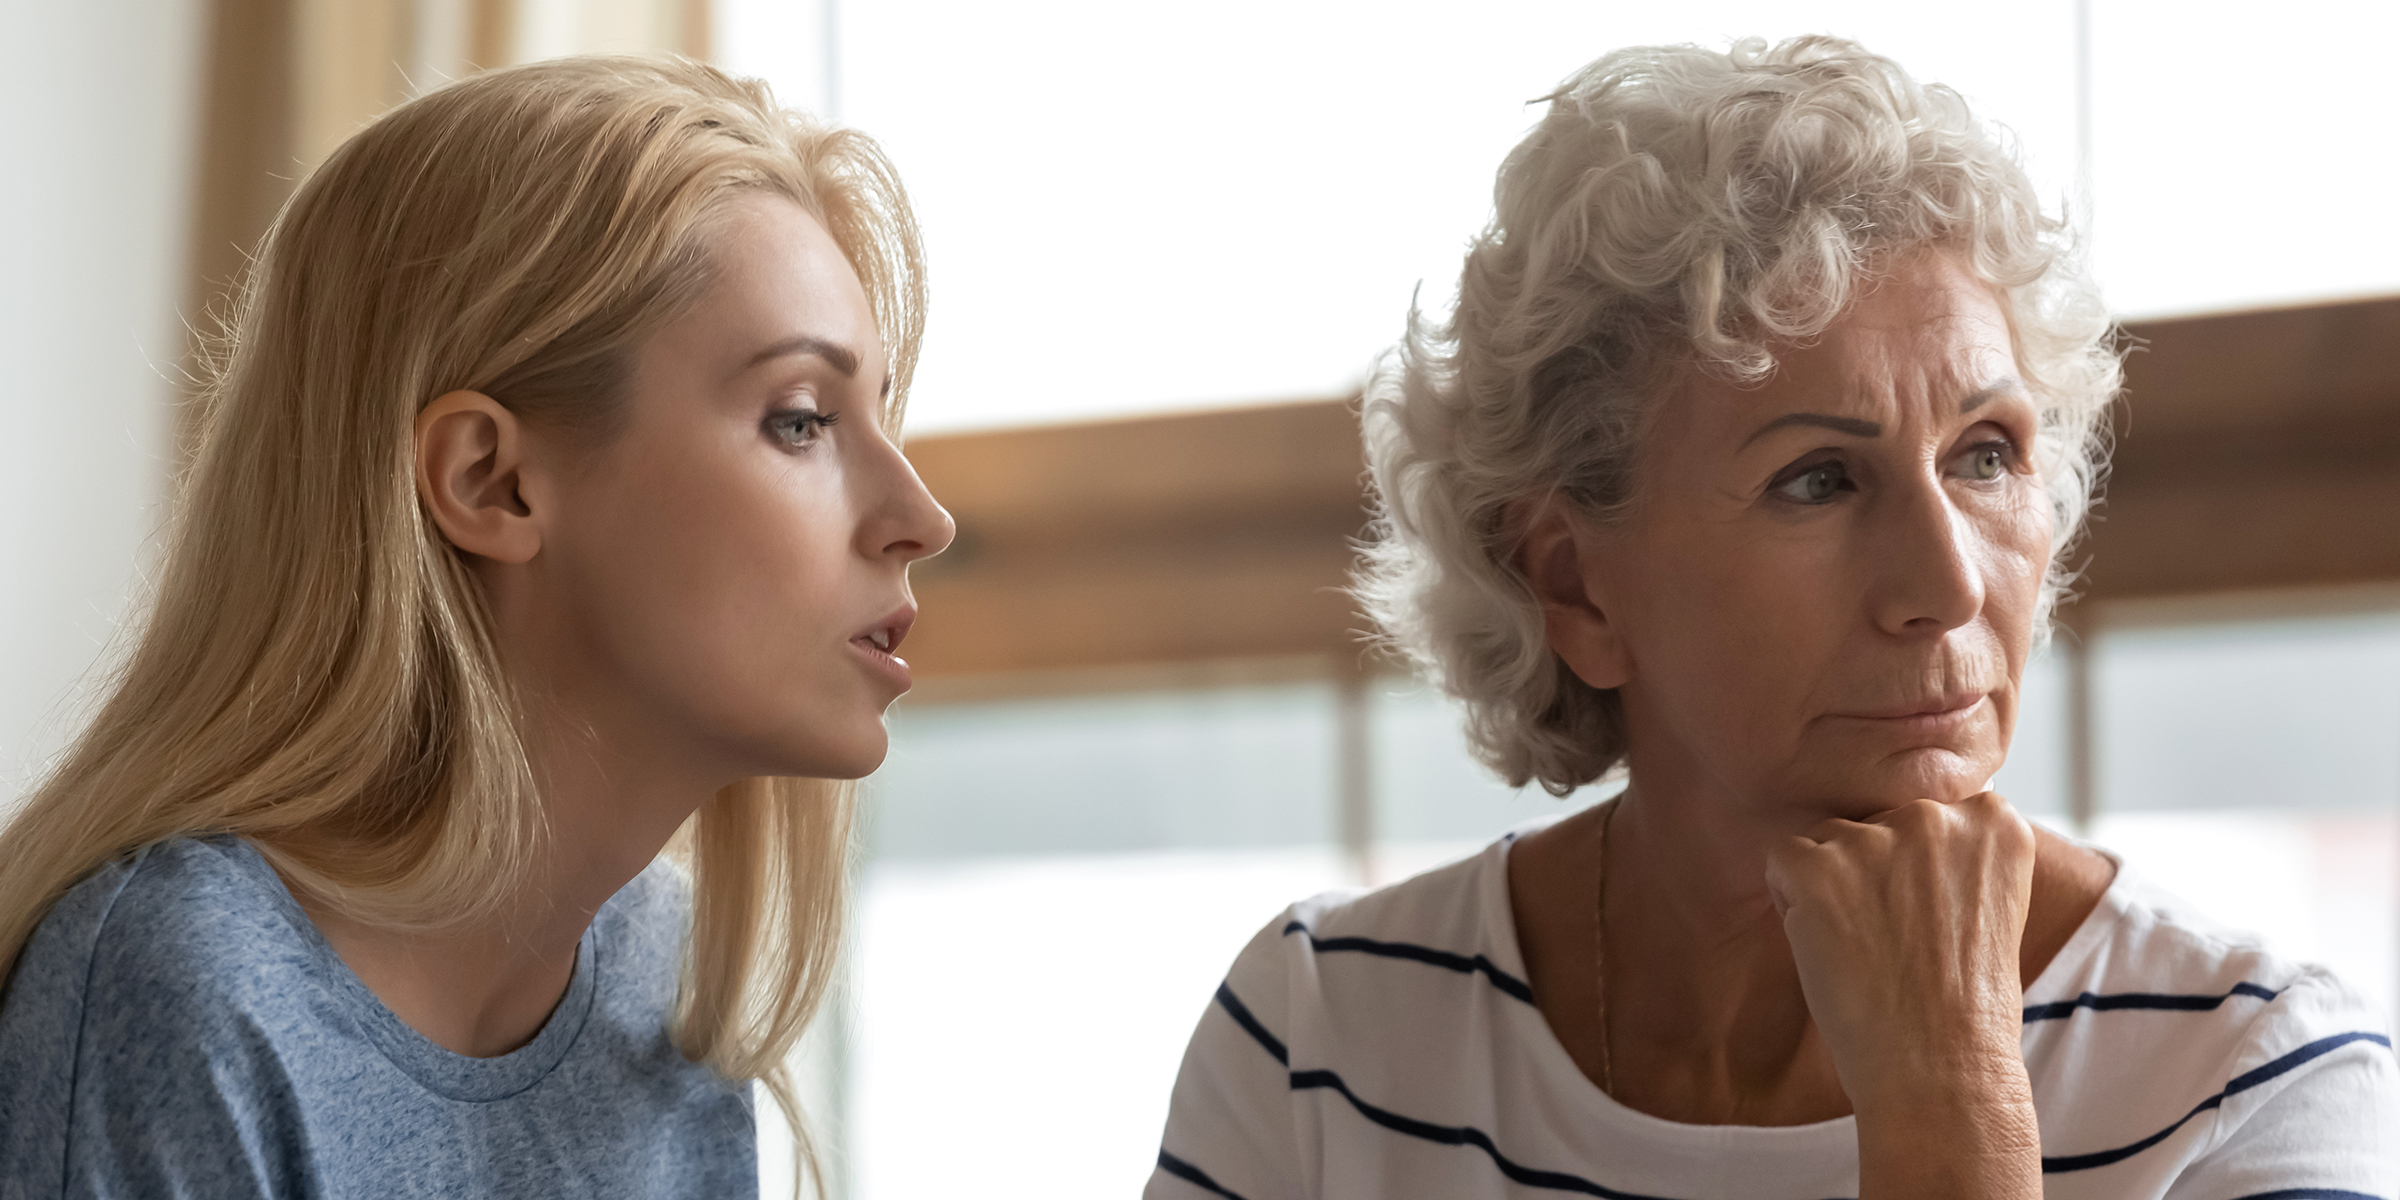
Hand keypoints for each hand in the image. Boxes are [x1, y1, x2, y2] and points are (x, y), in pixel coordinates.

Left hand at [1764, 792, 2041, 1198]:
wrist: (1944, 1070)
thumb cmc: (1963, 1002)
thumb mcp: (1984, 903)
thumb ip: (1950, 850)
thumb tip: (1890, 821)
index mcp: (1993, 820)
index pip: (1927, 811)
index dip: (1917, 870)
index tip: (1936, 921)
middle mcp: (1936, 815)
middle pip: (1875, 821)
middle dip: (1874, 874)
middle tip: (1900, 943)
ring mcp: (1876, 838)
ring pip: (1828, 841)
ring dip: (1832, 888)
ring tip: (1869, 950)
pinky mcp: (1818, 868)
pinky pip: (1781, 860)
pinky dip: (1790, 902)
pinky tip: (1829, 946)